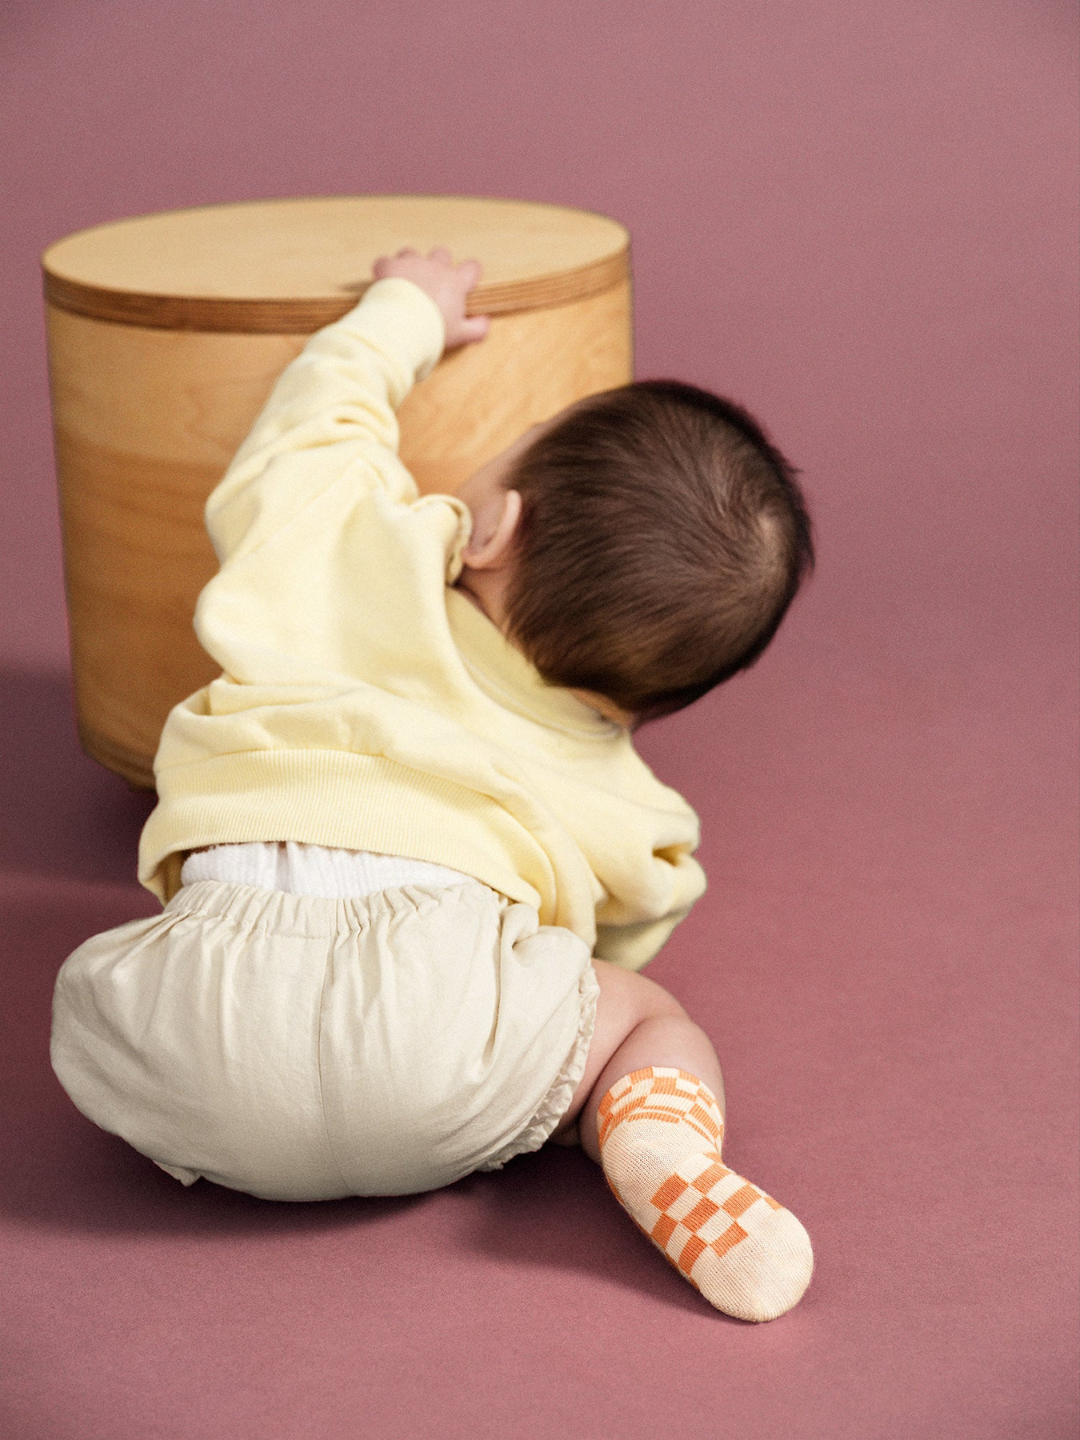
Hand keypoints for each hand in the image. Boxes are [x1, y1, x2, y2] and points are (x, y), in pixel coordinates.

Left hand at [371, 247, 489, 348]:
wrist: (404, 327)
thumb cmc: (434, 331)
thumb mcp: (461, 335)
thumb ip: (477, 328)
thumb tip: (485, 321)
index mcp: (455, 282)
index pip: (472, 267)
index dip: (469, 273)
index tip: (464, 284)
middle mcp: (435, 268)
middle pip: (441, 254)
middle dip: (437, 265)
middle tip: (429, 285)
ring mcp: (412, 264)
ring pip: (412, 253)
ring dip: (408, 264)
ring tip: (403, 283)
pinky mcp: (390, 267)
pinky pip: (385, 262)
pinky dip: (383, 271)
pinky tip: (381, 284)